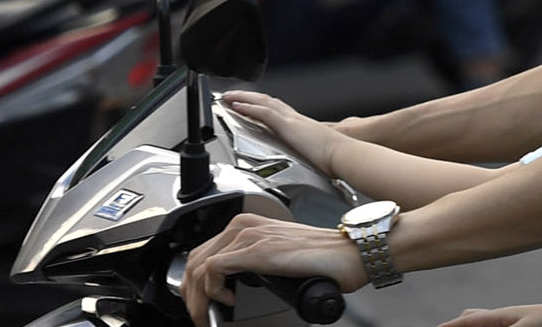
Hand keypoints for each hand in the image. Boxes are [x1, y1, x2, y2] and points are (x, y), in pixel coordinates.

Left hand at [183, 213, 367, 317]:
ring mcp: (249, 236)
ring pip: (200, 266)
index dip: (196, 283)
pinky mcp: (256, 251)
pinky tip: (228, 300)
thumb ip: (255, 263)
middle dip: (191, 293)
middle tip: (200, 315)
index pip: (204, 253)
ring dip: (198, 297)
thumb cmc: (325, 259)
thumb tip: (236, 286)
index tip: (202, 304)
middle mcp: (244, 226)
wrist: (350, 254)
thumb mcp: (279, 258)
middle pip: (195, 259)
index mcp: (248, 225)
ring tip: (208, 315)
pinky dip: (214, 290)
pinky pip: (214, 270)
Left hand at [222, 91, 347, 168]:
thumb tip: (307, 157)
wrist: (343, 155)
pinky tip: (237, 106)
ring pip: (262, 102)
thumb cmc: (334, 157)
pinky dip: (249, 107)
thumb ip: (307, 149)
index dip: (260, 103)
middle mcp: (294, 117)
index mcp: (300, 124)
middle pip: (266, 100)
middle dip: (247, 96)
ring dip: (243, 98)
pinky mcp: (288, 126)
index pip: (276, 108)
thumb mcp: (316, 150)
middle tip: (231, 95)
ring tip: (227, 96)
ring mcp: (290, 120)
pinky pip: (264, 113)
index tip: (248, 102)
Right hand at [438, 302, 541, 326]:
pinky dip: (487, 326)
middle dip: (459, 325)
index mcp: (500, 316)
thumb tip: (474, 323)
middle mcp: (504, 317)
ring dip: (472, 325)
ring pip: (485, 322)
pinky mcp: (523, 324)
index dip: (451, 326)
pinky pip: (498, 325)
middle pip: (473, 318)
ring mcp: (513, 321)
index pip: (468, 322)